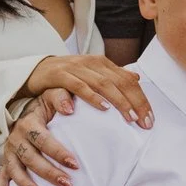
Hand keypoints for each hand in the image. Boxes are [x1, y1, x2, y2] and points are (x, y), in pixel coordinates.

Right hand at [0, 91, 84, 185]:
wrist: (27, 109)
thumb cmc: (45, 105)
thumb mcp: (53, 95)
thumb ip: (62, 97)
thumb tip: (70, 109)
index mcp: (28, 123)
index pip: (44, 140)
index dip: (59, 152)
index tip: (75, 164)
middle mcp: (16, 138)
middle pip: (31, 158)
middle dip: (49, 172)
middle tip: (67, 183)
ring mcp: (9, 151)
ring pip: (15, 170)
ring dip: (25, 183)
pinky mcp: (6, 161)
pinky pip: (1, 176)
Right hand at [21, 53, 151, 123]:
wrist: (35, 70)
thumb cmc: (67, 76)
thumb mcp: (92, 75)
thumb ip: (112, 77)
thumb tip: (136, 79)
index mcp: (103, 63)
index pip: (129, 81)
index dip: (141, 99)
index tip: (150, 119)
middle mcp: (93, 63)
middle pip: (121, 82)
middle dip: (135, 103)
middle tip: (145, 122)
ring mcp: (77, 68)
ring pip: (104, 84)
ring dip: (119, 101)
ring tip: (130, 118)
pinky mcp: (61, 75)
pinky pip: (80, 86)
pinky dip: (93, 97)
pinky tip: (104, 108)